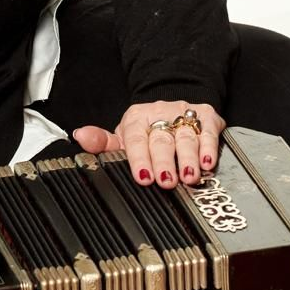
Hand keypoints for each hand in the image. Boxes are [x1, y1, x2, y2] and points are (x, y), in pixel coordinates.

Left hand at [73, 100, 224, 188]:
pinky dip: (209, 147)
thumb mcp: (124, 137)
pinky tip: (207, 161)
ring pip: (186, 136)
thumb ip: (103, 142)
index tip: (143, 177)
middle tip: (166, 182)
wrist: (173, 107)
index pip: (136, 139)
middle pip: (161, 140)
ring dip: (188, 158)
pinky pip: (208, 131)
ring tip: (188, 176)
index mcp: (136, 119)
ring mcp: (184, 114)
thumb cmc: (147, 130)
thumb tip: (80, 136)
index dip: (139, 159)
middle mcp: (160, 114)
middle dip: (164, 161)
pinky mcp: (206, 116)